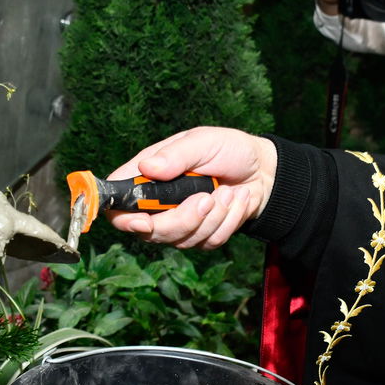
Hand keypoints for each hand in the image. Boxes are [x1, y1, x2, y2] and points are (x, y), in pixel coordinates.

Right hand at [104, 126, 276, 248]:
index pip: (119, 204)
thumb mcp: (204, 142)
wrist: (264, 172)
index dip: (123, 218)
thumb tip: (148, 167)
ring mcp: (180, 222)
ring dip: (212, 217)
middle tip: (206, 198)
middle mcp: (159, 204)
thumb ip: (176, 155)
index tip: (142, 221)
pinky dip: (227, 221)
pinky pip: (208, 242)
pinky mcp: (202, 236)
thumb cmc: (230, 150)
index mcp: (149, 176)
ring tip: (227, 192)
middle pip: (149, 231)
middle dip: (182, 219)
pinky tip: (236, 202)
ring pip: (182, 240)